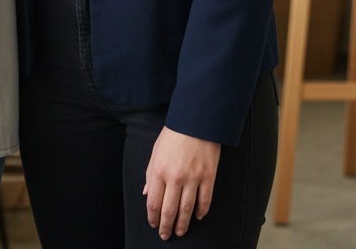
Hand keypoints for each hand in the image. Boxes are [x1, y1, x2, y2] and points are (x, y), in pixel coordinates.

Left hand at [143, 126, 219, 240]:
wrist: (196, 120)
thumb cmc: (174, 134)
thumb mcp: (156, 151)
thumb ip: (150, 174)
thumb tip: (146, 193)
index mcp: (159, 170)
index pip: (154, 202)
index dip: (153, 217)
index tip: (153, 224)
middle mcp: (175, 177)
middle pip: (169, 210)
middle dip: (166, 226)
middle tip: (165, 235)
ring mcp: (193, 178)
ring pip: (186, 210)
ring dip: (183, 224)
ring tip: (180, 232)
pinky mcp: (208, 177)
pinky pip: (205, 201)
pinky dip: (201, 212)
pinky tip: (197, 217)